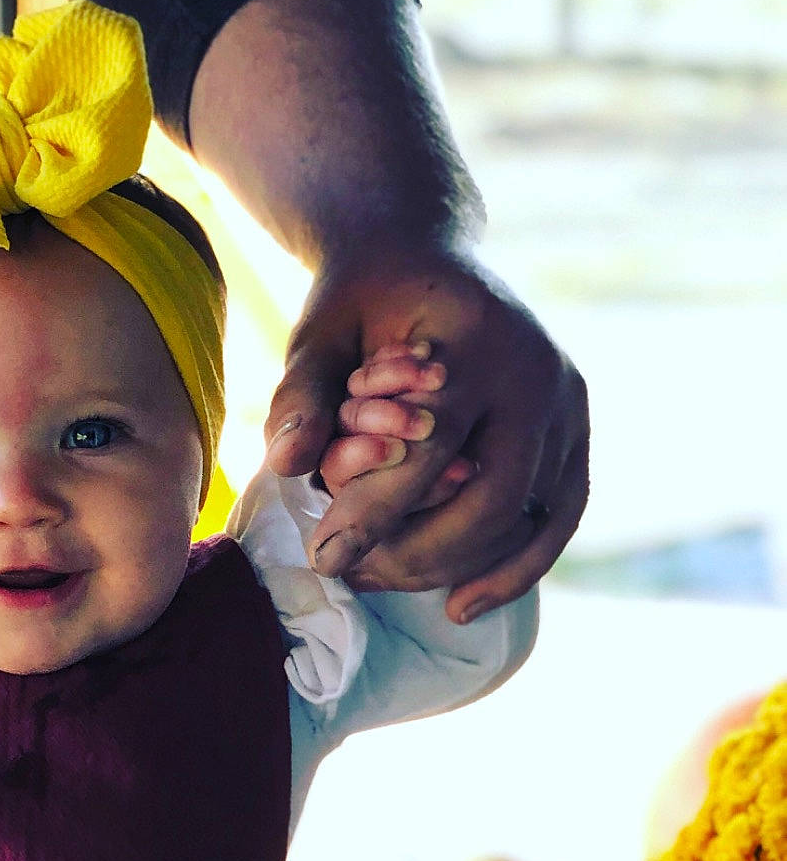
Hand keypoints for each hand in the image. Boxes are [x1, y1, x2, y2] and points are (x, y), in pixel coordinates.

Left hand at [263, 246, 587, 621]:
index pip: (430, 452)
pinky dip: (515, 567)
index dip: (374, 514)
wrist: (423, 256)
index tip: (323, 556)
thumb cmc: (362, 301)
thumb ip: (302, 395)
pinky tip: (462, 604)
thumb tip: (285, 464)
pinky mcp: (576, 432)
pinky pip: (558, 518)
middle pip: (490, 500)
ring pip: (524, 521)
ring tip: (384, 582)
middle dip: (416, 553)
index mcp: (478, 340)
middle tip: (350, 573)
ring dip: (454, 568)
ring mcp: (568, 405)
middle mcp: (538, 373)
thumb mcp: (320, 334)